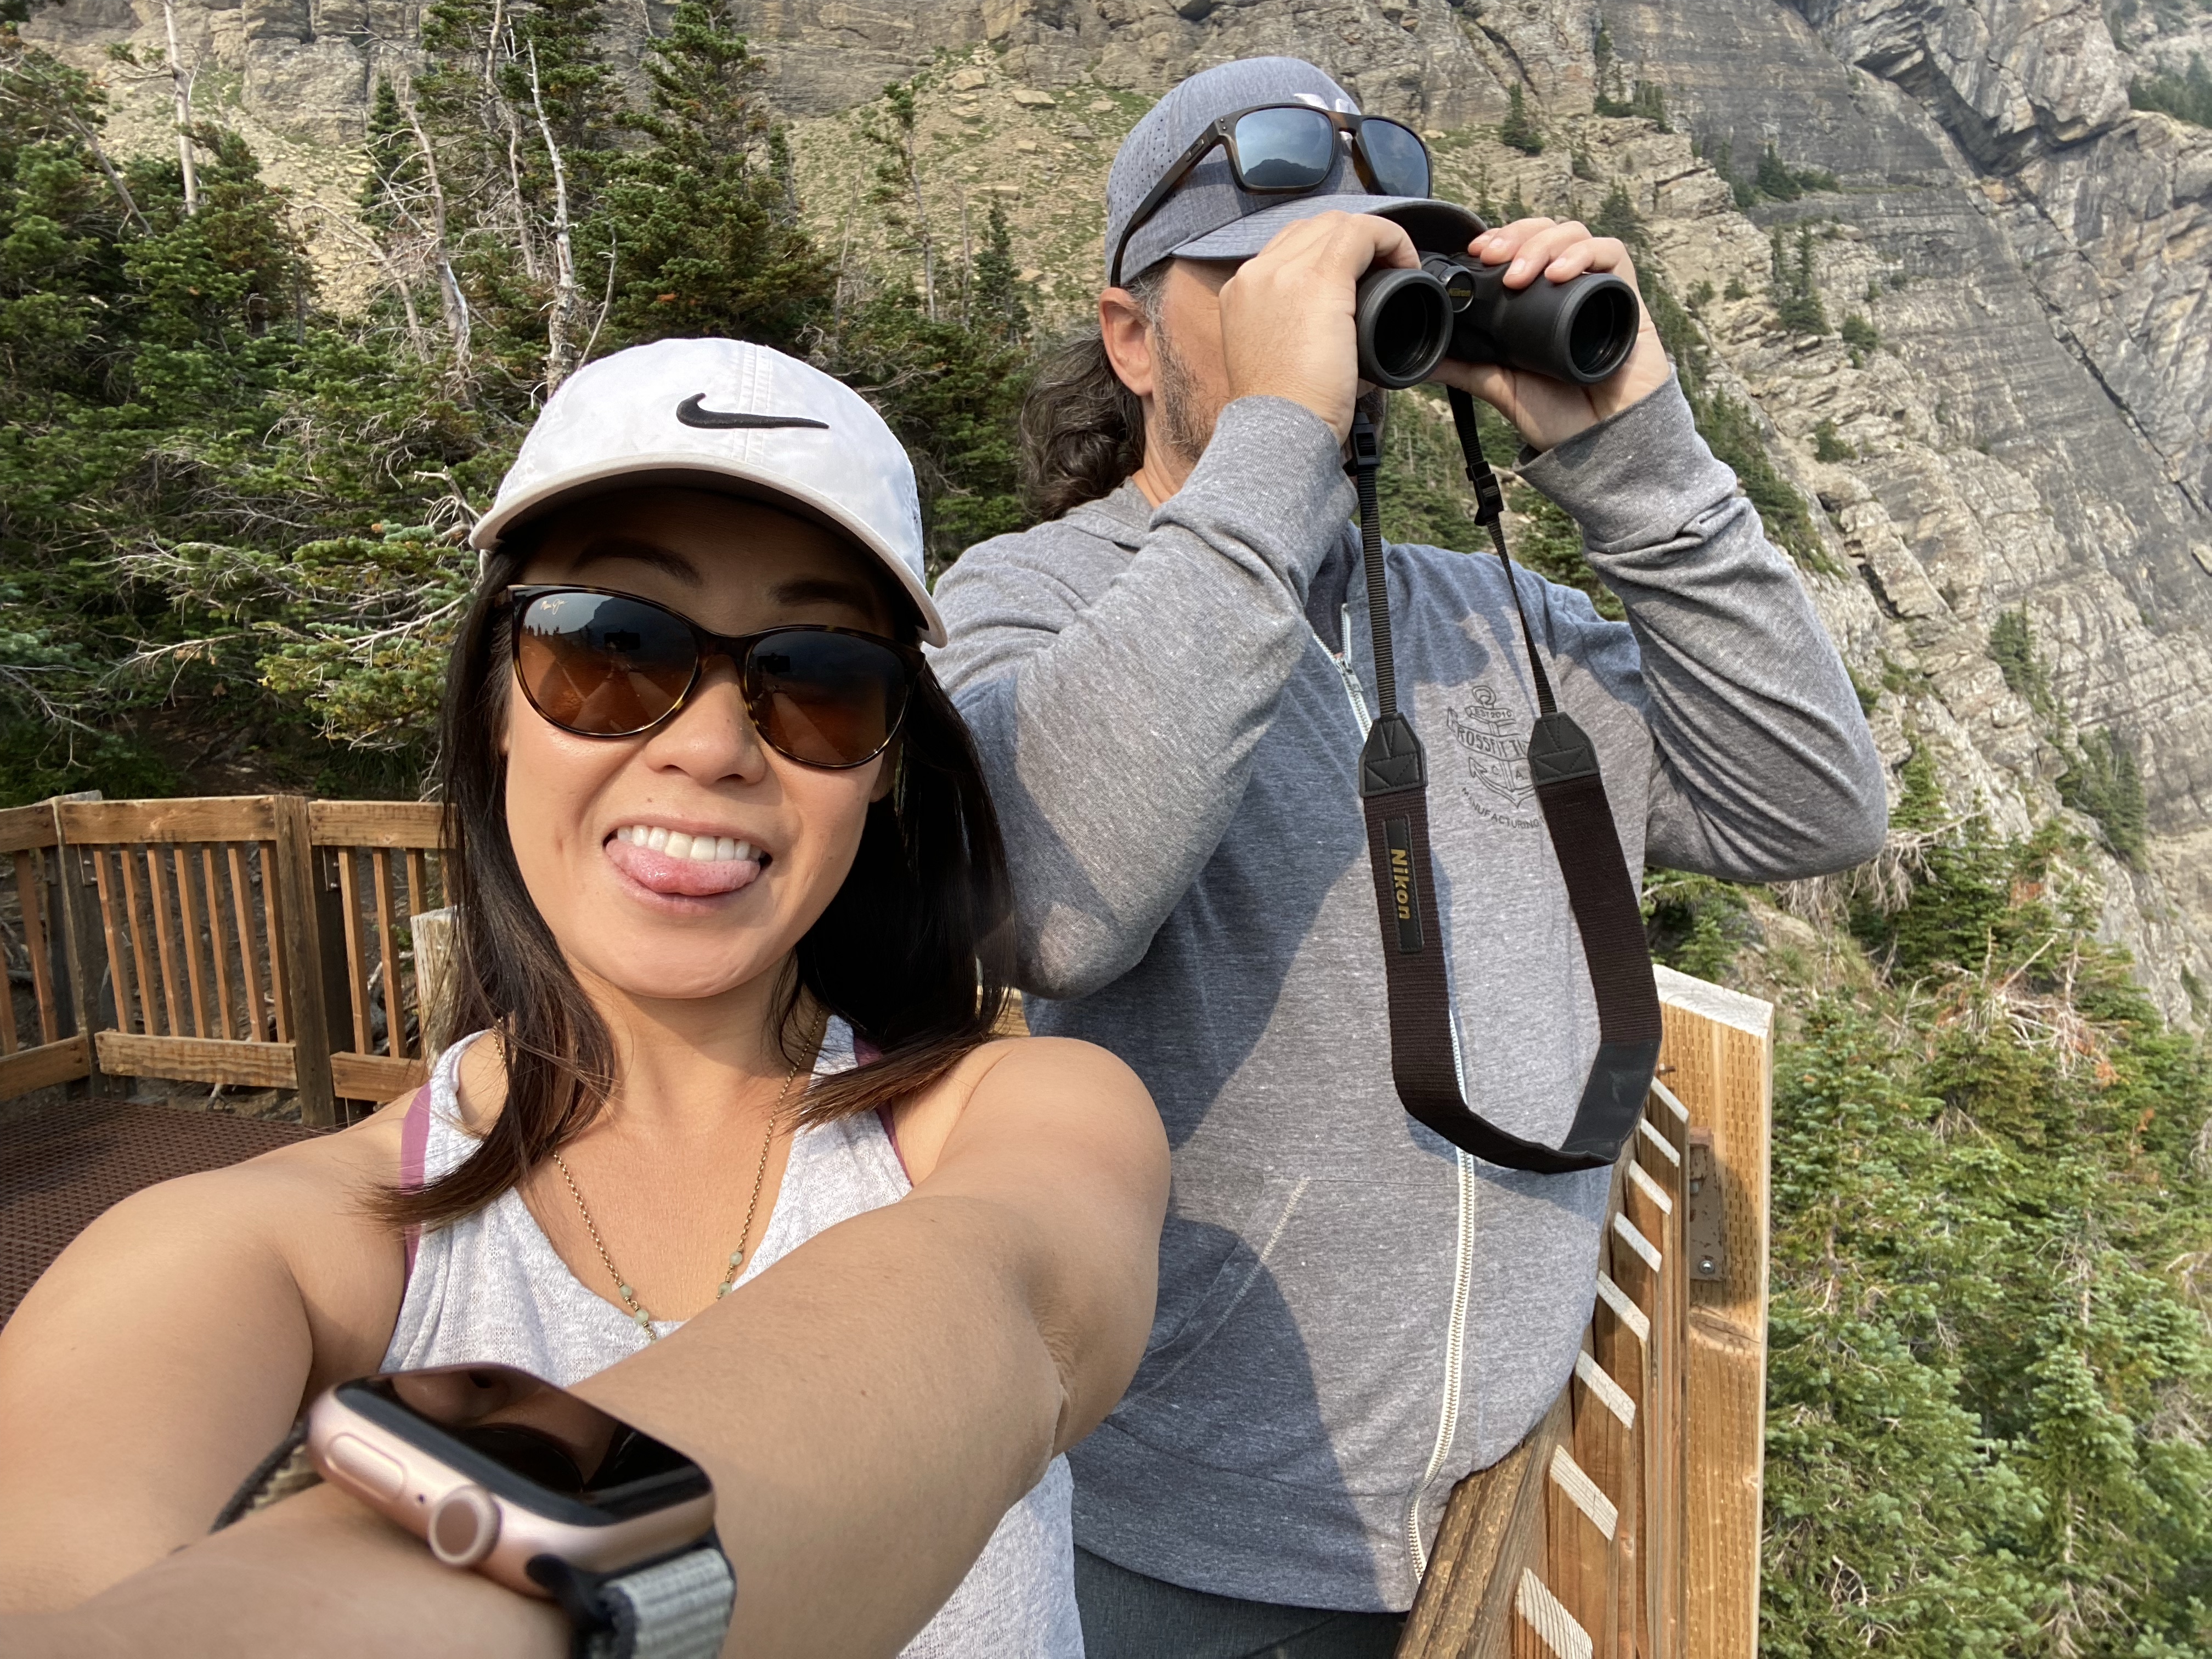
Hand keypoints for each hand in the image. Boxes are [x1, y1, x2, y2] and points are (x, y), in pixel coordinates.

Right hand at [1218, 211, 1418, 441]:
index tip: (1357, 273)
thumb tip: (1345, 329)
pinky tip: (1406, 264)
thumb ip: (1296, 331)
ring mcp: (1282, 273)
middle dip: (1352, 239)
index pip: (1288, 247)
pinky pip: (1361, 233)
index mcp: (1241, 292)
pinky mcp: (1317, 281)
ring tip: (1396, 267)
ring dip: (1371, 238)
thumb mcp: (1279, 360)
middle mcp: (1255, 274)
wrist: (1279, 434)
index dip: (1328, 250)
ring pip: (1336, 224)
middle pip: (1312, 227)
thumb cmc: (1287, 412)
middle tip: (1382, 268)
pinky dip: (1391, 240)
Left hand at [1429, 217, 1670, 451]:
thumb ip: (1466, 368)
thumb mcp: (1501, 386)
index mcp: (1540, 300)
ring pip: (1576, 235)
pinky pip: (1612, 256)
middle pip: (1547, 231)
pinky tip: (1560, 274)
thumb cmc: (1559, 414)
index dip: (1502, 238)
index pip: (1524, 246)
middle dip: (1518, 236)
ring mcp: (1599, 289)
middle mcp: (1569, 288)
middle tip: (1495, 256)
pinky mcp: (1627, 298)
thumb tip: (1423, 359)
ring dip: (1544, 244)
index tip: (1478, 251)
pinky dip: (1584, 255)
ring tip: (1523, 274)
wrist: (1601, 442)